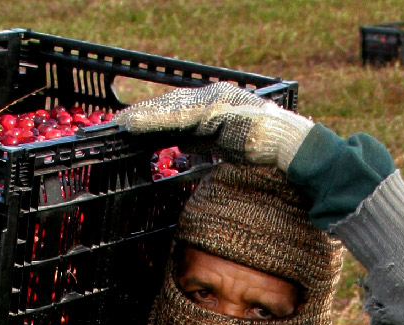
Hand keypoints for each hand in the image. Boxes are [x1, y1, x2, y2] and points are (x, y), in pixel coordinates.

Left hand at [116, 82, 313, 169]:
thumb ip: (204, 140)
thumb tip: (182, 144)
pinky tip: (135, 126)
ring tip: (120, 125)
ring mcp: (212, 101)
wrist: (286, 145)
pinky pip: (176, 117)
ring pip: (169, 109)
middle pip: (169, 105)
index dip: (154, 117)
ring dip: (142, 117)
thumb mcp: (225, 144)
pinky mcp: (213, 110)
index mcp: (215, 103)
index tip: (132, 126)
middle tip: (117, 124)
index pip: (177, 110)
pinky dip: (153, 121)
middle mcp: (211, 96)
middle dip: (143, 115)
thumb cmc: (263, 149)